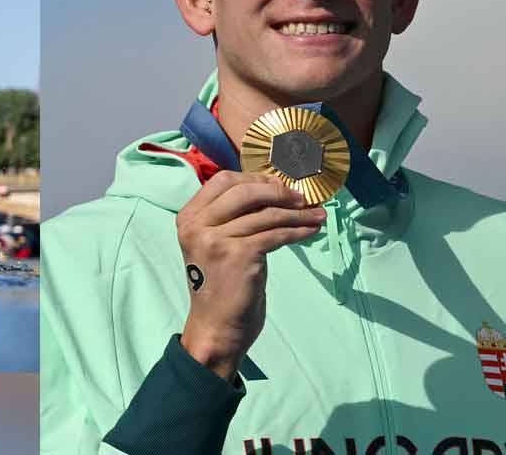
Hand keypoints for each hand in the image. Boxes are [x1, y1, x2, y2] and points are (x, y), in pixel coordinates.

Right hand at [176, 171, 326, 379]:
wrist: (216, 326)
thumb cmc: (219, 285)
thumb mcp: (213, 243)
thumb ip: (227, 217)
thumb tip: (269, 190)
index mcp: (188, 218)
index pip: (222, 180)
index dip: (254, 178)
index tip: (278, 186)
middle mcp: (196, 225)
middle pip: (244, 189)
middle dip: (277, 190)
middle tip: (301, 198)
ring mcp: (216, 239)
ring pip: (266, 214)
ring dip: (297, 213)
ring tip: (317, 215)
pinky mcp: (238, 255)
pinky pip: (276, 234)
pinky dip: (299, 230)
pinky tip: (311, 231)